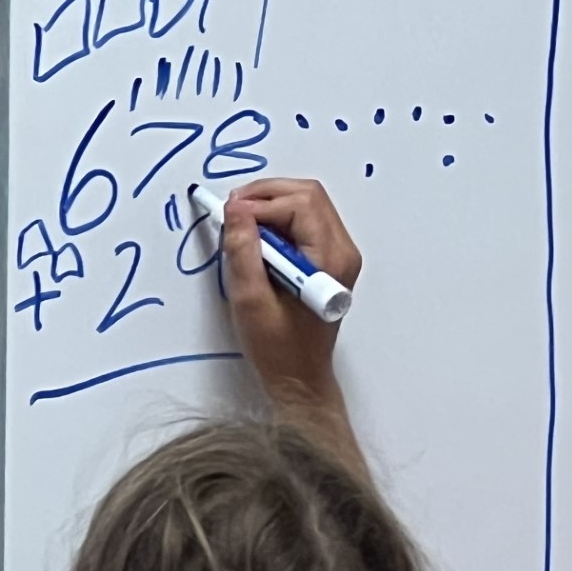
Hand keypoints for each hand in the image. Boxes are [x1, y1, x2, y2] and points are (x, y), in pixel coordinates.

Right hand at [222, 178, 360, 405]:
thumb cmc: (278, 348)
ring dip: (270, 204)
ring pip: (307, 202)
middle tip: (233, 212)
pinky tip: (256, 237)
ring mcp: (338, 254)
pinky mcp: (328, 258)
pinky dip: (278, 218)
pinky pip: (305, 220)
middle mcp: (342, 252)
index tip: (229, 214)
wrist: (299, 376)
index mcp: (329, 262)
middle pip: (308, 194)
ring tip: (241, 225)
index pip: (300, 205)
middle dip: (266, 195)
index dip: (260, 202)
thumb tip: (235, 208)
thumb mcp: (250, 300)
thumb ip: (243, 250)